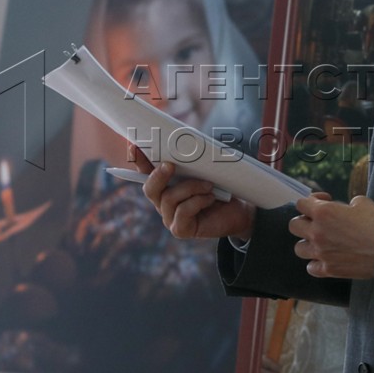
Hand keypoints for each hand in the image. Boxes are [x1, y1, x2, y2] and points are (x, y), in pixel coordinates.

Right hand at [131, 146, 255, 240]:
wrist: (238, 210)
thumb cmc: (220, 187)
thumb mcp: (205, 171)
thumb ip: (191, 161)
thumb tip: (185, 143)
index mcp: (165, 185)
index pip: (145, 172)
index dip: (138, 160)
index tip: (134, 145)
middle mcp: (162, 202)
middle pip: (149, 188)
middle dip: (158, 175)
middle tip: (170, 165)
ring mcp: (169, 218)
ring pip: (169, 198)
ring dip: (191, 187)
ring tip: (208, 185)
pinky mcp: (180, 230)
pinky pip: (182, 212)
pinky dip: (198, 201)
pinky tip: (210, 198)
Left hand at [288, 194, 373, 279]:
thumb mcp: (362, 202)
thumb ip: (345, 205)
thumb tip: (343, 210)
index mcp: (324, 213)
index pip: (301, 203)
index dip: (312, 200)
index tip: (325, 202)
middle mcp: (317, 233)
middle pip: (294, 225)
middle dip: (305, 221)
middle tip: (319, 222)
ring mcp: (321, 253)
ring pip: (299, 248)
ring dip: (308, 243)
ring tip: (321, 241)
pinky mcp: (329, 270)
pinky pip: (311, 267)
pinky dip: (316, 263)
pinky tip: (326, 258)